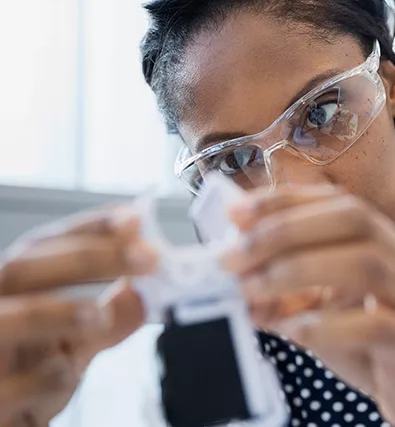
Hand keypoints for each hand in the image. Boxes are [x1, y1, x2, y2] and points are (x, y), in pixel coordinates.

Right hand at [0, 208, 155, 425]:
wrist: (3, 422)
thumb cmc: (27, 382)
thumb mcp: (73, 346)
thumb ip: (110, 320)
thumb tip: (148, 292)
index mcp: (12, 293)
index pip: (43, 247)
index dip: (89, 228)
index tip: (136, 220)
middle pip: (22, 268)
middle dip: (88, 258)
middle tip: (148, 258)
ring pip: (6, 320)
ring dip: (60, 311)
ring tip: (101, 315)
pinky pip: (8, 387)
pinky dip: (44, 378)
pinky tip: (66, 374)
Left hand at [226, 185, 394, 426]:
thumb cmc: (373, 348)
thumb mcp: (323, 313)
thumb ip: (286, 296)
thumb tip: (237, 283)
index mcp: (383, 242)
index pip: (336, 201)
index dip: (284, 201)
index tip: (235, 213)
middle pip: (352, 218)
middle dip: (285, 229)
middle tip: (234, 256)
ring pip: (365, 262)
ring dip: (299, 270)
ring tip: (252, 288)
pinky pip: (375, 324)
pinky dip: (327, 325)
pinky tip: (294, 330)